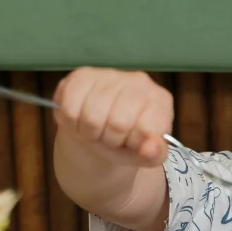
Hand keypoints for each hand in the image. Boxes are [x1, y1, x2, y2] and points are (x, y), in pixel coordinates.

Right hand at [53, 68, 172, 166]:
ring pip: (92, 116)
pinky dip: (73, 123)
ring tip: (97, 130)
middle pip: (118, 123)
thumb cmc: (126, 143)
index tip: (131, 142)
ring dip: (90, 133)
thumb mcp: (144, 156)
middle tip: (110, 137)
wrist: (100, 132)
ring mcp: (111, 75)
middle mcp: (139, 81)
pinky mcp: (83, 75)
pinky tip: (81, 119)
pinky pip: (71, 108)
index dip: (134, 143)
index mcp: (160, 101)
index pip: (147, 129)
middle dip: (111, 139)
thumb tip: (150, 149)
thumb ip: (154, 156)